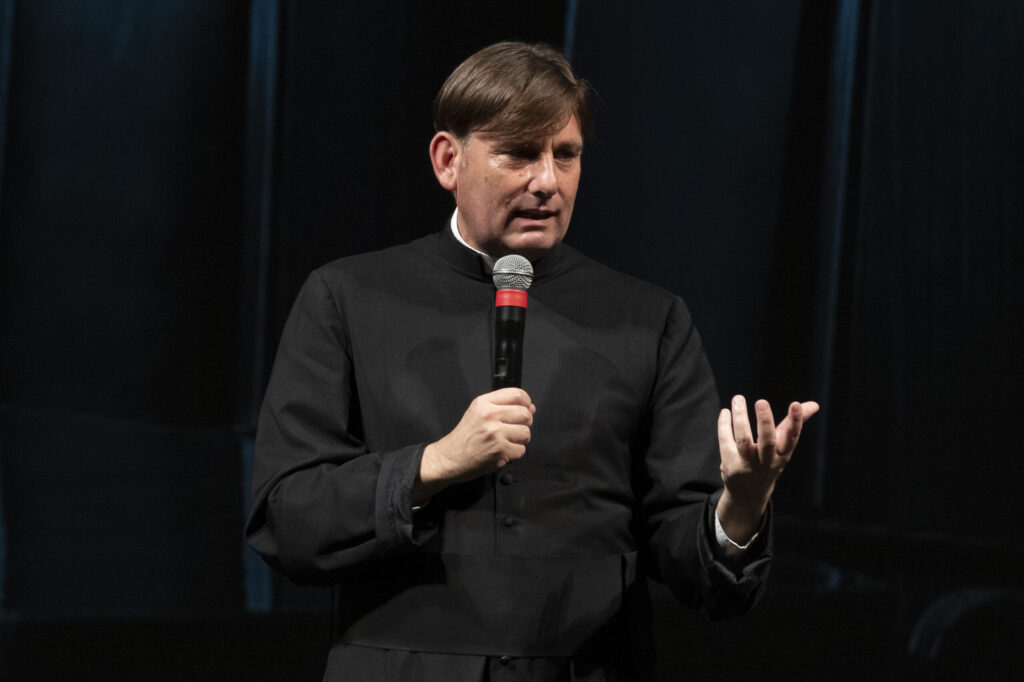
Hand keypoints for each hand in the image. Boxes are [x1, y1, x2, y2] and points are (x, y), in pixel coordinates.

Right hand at [414, 388, 535, 501]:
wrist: (449, 458)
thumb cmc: (465, 437)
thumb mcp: (479, 413)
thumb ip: (504, 407)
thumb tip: (531, 408)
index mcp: (484, 403)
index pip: (517, 394)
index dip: (526, 402)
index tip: (525, 409)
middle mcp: (489, 415)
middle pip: (525, 414)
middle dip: (525, 423)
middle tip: (514, 429)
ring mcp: (495, 433)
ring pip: (526, 433)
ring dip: (520, 440)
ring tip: (506, 441)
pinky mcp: (499, 450)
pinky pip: (521, 450)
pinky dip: (515, 453)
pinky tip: (503, 451)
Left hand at [716, 395, 818, 542]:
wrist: (749, 494)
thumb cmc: (769, 461)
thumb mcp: (783, 446)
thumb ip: (795, 423)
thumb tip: (814, 404)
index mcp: (783, 455)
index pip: (792, 438)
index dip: (795, 422)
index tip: (796, 404)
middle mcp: (767, 461)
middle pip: (767, 442)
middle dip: (765, 422)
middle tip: (762, 401)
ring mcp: (747, 464)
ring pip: (743, 440)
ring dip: (740, 417)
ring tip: (738, 398)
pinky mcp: (730, 464)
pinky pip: (726, 441)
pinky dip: (724, 424)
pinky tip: (725, 411)